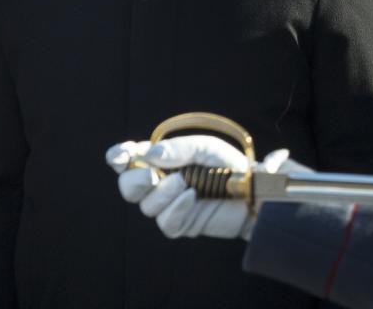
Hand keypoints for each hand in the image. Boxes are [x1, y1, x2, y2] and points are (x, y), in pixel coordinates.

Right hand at [106, 136, 291, 239]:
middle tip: (152, 175)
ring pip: (147, 206)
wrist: (253, 191)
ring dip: (163, 194)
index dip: (119, 156)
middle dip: (135, 180)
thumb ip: (178, 149)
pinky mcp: (182, 224)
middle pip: (129, 187)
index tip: (119, 156)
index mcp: (162, 160)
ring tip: (185, 183)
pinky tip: (192, 198)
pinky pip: (166, 222)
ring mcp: (169, 205)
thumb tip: (148, 156)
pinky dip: (176, 209)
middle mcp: (160, 182)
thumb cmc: (229, 164)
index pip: (130, 159)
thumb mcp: (205, 148)